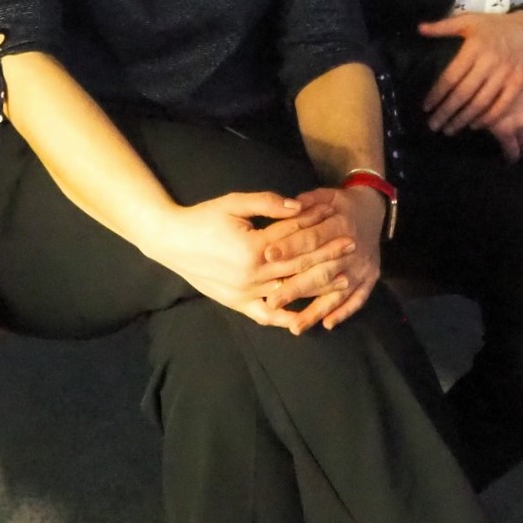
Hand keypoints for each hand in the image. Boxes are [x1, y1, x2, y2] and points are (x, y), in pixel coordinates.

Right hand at [151, 192, 352, 332]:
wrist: (170, 241)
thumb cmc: (203, 218)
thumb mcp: (233, 203)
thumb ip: (268, 204)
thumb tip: (300, 206)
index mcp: (253, 247)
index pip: (294, 236)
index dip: (317, 226)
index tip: (339, 221)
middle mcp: (252, 274)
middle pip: (299, 264)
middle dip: (327, 255)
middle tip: (352, 247)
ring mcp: (245, 293)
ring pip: (289, 291)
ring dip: (317, 286)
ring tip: (343, 281)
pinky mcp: (236, 303)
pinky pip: (266, 315)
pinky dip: (286, 318)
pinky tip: (305, 319)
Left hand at [261, 185, 384, 331]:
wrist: (373, 210)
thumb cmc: (341, 205)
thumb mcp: (326, 195)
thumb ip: (307, 202)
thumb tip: (287, 206)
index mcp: (340, 225)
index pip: (312, 238)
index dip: (290, 247)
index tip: (267, 256)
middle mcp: (352, 249)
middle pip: (322, 271)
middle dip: (296, 288)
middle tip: (272, 301)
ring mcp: (362, 267)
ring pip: (337, 291)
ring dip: (316, 310)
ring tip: (294, 326)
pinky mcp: (370, 278)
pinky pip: (358, 299)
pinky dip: (344, 312)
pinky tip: (327, 324)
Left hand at [416, 10, 522, 133]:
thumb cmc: (494, 26)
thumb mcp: (468, 20)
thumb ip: (443, 26)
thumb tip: (420, 29)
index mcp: (474, 48)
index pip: (451, 76)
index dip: (437, 94)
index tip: (426, 107)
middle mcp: (489, 62)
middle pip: (464, 93)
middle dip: (447, 112)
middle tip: (434, 125)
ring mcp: (506, 73)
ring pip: (481, 102)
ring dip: (464, 119)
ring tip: (450, 130)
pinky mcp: (519, 82)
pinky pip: (502, 105)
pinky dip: (488, 118)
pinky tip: (475, 125)